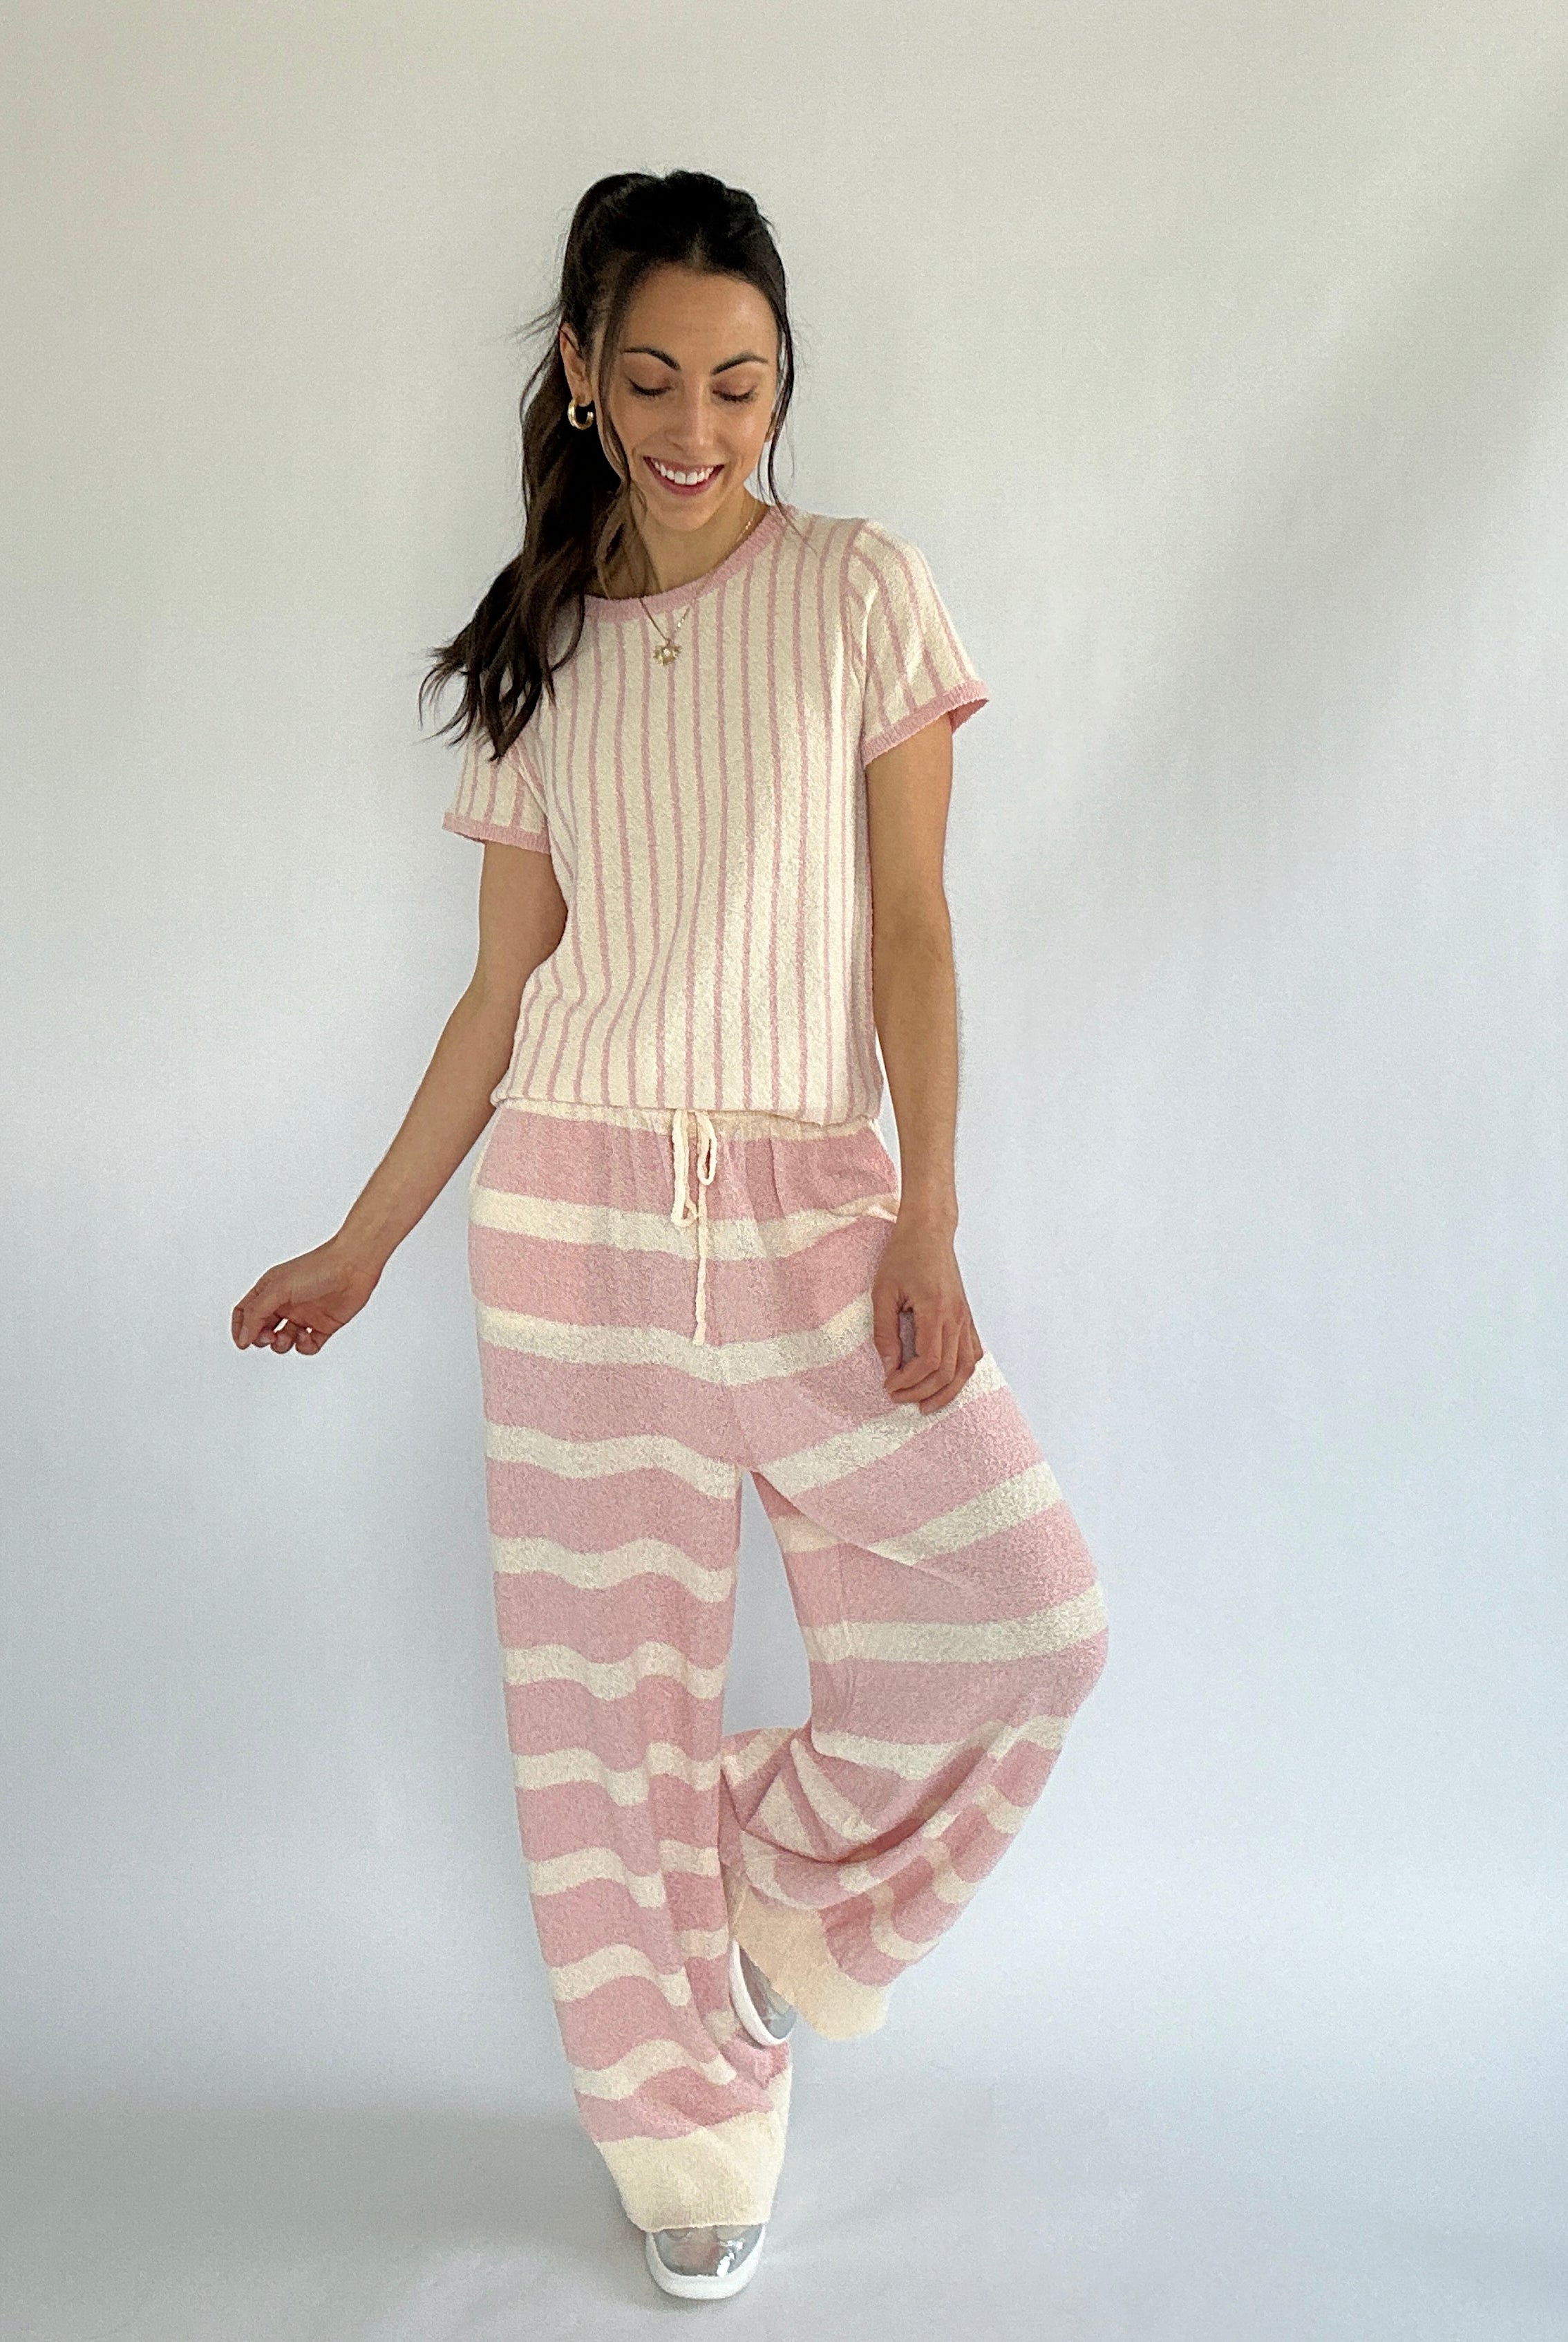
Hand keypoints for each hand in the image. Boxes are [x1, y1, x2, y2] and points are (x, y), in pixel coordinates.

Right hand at [231, 1237, 381, 1355]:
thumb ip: (256, 1313)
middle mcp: (286, 1303)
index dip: (241, 1328)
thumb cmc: (317, 1268)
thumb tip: (243, 1337)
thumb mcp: (278, 1288)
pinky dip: (304, 1346)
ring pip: (284, 1341)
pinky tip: (306, 1335)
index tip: (243, 1342)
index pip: (246, 1312)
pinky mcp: (323, 1326)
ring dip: (282, 1345)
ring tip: (288, 1336)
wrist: (353, 1266)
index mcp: (270, 1290)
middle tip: (269, 1337)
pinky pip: (307, 1346)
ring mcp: (304, 1315)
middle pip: (263, 1330)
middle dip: (261, 1339)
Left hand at [872, 1218, 984, 1412]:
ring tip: (925, 1405)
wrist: (929, 1231)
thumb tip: (889, 1367)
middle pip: (949, 1372)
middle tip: (898, 1398)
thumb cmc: (904, 1256)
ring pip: (966, 1368)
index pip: (930, 1362)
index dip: (909, 1381)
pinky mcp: (966, 1317)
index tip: (888, 1385)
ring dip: (946, 1391)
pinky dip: (961, 1374)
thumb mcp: (883, 1292)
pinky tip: (945, 1383)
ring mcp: (965, 1318)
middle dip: (922, 1391)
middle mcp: (957, 1318)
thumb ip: (885, 1332)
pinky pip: (973, 1353)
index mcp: (936, 1310)